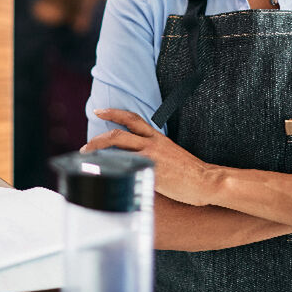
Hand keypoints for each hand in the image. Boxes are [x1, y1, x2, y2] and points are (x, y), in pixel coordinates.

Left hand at [82, 109, 212, 205]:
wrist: (205, 180)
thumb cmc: (190, 171)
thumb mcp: (171, 154)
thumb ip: (154, 152)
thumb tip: (138, 158)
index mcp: (157, 138)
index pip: (133, 119)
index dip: (114, 113)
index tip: (100, 111)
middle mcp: (152, 144)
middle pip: (119, 133)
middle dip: (99, 137)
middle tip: (86, 145)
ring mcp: (150, 157)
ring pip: (118, 147)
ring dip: (99, 150)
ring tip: (88, 158)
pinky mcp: (151, 172)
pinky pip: (127, 167)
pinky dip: (113, 169)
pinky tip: (104, 176)